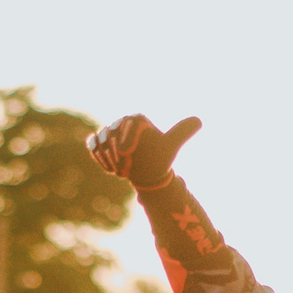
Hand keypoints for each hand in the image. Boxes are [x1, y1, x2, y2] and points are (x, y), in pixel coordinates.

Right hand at [86, 113, 201, 188]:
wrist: (148, 172)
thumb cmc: (160, 158)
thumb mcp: (172, 146)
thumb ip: (182, 132)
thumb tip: (199, 120)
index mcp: (138, 119)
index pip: (128, 122)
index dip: (126, 137)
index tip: (127, 153)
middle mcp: (122, 122)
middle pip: (111, 130)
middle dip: (115, 151)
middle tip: (125, 167)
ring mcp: (109, 132)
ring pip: (100, 138)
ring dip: (107, 156)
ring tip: (120, 170)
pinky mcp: (100, 143)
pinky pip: (92, 145)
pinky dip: (98, 155)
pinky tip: (110, 168)